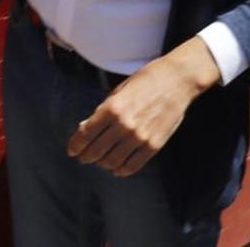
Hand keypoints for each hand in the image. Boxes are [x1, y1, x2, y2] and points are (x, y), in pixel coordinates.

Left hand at [67, 40, 219, 176]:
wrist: (177, 80)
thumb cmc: (146, 80)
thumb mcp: (119, 91)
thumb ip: (102, 111)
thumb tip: (84, 129)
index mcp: (112, 108)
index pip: (85, 134)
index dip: (75, 145)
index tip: (71, 151)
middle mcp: (124, 125)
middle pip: (96, 151)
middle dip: (86, 156)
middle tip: (83, 157)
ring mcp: (140, 137)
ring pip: (112, 161)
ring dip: (102, 163)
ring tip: (101, 161)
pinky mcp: (154, 145)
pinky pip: (132, 165)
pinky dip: (121, 170)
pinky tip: (117, 168)